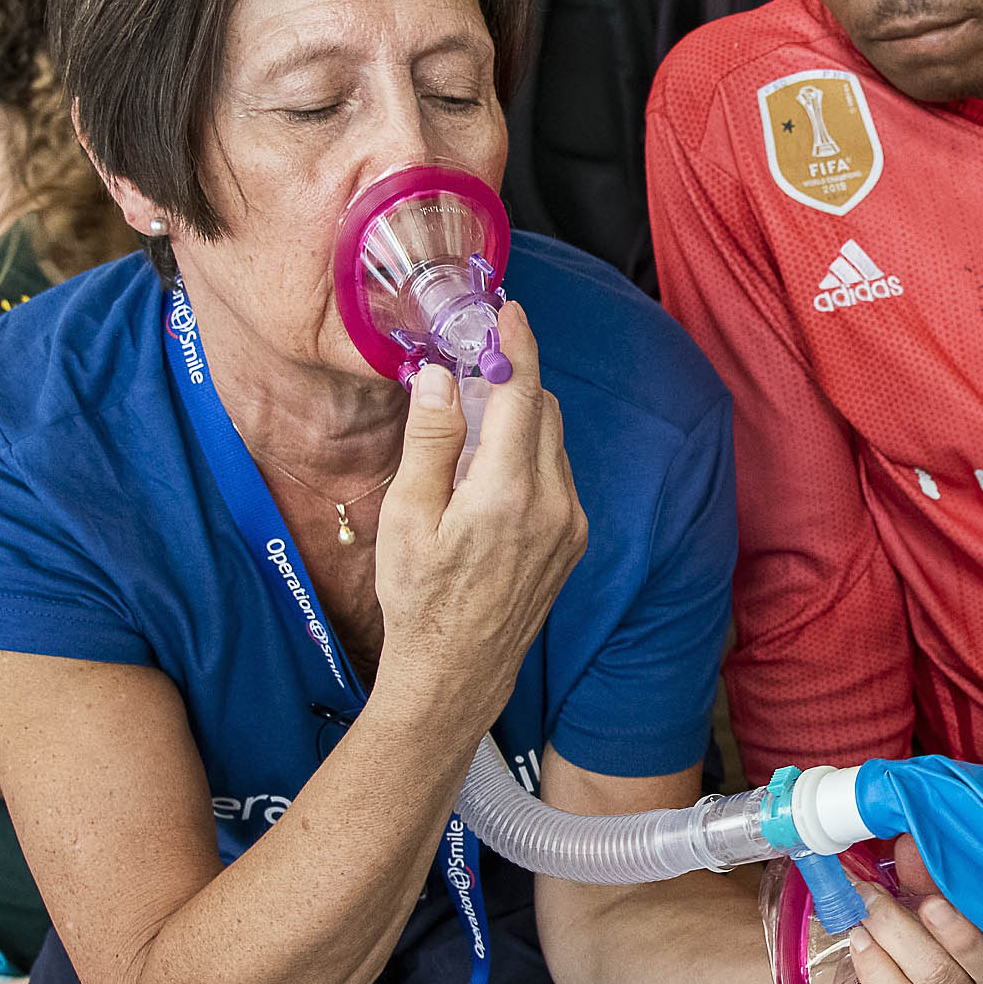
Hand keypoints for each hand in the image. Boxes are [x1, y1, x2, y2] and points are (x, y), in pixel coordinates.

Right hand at [376, 311, 587, 731]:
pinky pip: (557, 474)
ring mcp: (571, 523)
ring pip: (553, 441)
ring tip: (468, 428)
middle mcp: (553, 503)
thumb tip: (442, 378)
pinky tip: (488, 472)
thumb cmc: (419, 599)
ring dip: (519, 419)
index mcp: (508, 492)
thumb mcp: (407, 517)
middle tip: (468, 367)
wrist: (456, 672)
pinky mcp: (575, 540)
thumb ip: (430, 442)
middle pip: (543, 409)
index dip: (516, 344)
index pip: (522, 393)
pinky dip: (528, 455)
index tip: (509, 311)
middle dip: (510, 380)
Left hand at [841, 834, 982, 983]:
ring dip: (892, 940)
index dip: (972, 907)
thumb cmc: (912, 936)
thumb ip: (923, 875)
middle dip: (920, 921)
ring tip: (863, 917)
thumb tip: (911, 845)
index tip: (937, 888)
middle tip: (875, 895)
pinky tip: (861, 946)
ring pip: (936, 977)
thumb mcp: (923, 898)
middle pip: (978, 956)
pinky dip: (878, 972)